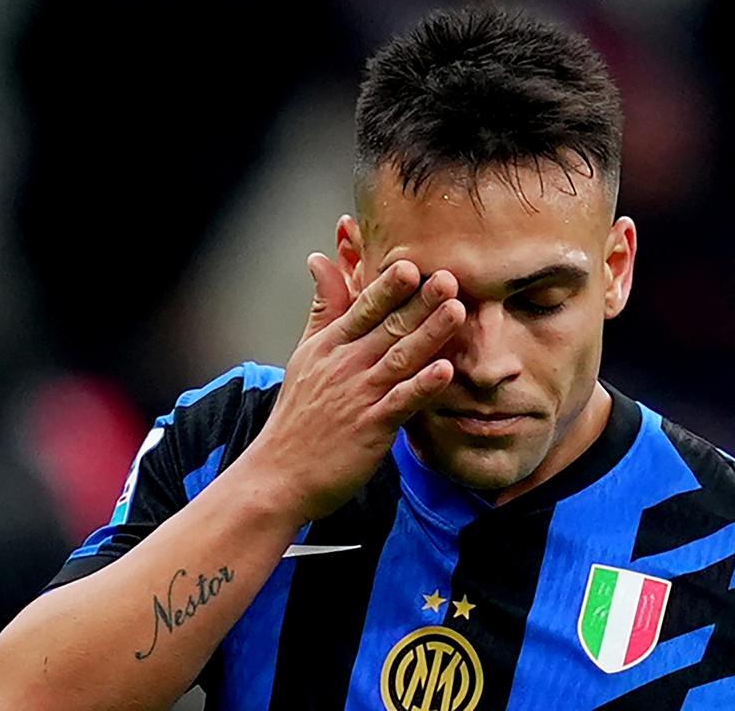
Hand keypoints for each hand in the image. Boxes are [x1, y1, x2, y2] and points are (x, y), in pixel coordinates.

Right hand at [252, 253, 464, 521]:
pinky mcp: (370, 428)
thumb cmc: (297, 416)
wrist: (278, 475)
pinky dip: (422, 387)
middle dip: (419, 301)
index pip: (363, 308)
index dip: (388, 285)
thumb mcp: (305, 353)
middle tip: (449, 276)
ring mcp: (358, 396)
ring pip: (400, 358)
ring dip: (429, 334)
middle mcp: (345, 365)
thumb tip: (319, 259)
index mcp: (330, 346)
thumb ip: (323, 308)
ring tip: (456, 310)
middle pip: (388, 327)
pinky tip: (445, 371)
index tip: (412, 262)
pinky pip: (401, 402)